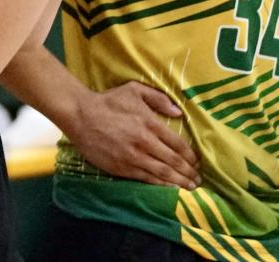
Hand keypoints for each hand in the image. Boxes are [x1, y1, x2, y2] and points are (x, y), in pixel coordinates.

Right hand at [66, 82, 199, 188]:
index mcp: (150, 123)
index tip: (198, 162)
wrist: (80, 115)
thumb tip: (179, 113)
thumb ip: (158, 99)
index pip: (178, 144)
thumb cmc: (108, 102)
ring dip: (179, 182)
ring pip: (162, 173)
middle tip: (198, 179)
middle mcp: (144, 142)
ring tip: (189, 187)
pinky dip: (160, 185)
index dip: (191, 156)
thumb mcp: (134, 90)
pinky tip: (169, 189)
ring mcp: (133, 157)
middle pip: (173, 161)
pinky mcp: (121, 168)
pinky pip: (146, 179)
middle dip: (189, 172)